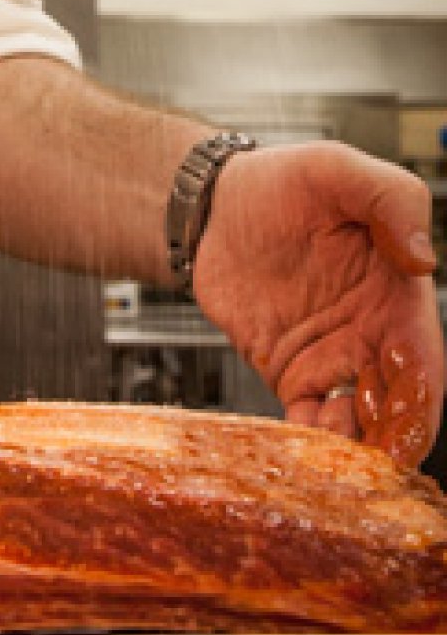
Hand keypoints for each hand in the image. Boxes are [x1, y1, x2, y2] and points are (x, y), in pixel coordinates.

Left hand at [193, 143, 444, 468]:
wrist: (211, 206)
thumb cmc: (280, 182)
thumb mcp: (338, 168)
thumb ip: (391, 200)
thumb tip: (422, 260)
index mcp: (397, 291)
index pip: (423, 356)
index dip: (420, 397)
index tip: (404, 427)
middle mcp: (372, 330)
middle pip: (399, 401)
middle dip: (393, 439)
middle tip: (371, 466)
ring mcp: (332, 356)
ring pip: (359, 420)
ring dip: (353, 448)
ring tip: (330, 458)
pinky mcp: (291, 374)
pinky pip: (311, 420)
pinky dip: (312, 443)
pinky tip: (300, 452)